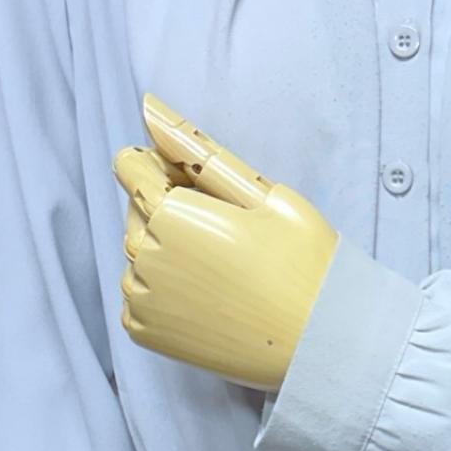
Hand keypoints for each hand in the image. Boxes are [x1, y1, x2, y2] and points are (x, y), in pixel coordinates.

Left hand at [112, 93, 338, 387]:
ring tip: (223, 270)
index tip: (206, 192)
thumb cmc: (303, 262)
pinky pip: (140, 296)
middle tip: (228, 235)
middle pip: (135, 210)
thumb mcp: (263, 193)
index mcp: (169, 213)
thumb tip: (147, 107)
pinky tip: (209, 297)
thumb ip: (198, 150)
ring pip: (138, 254)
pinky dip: (165, 292)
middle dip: (168, 210)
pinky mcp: (146, 333)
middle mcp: (142, 256)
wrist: (321, 343)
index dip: (167, 169)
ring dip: (167, 252)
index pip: (130, 166)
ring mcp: (142, 299)